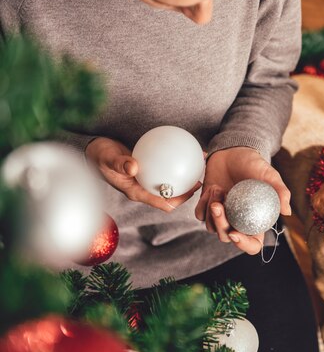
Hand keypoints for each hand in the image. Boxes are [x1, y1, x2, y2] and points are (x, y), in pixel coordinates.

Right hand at [85, 137, 200, 211]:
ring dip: (184, 177)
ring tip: (198, 166)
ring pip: (169, 182)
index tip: (192, 191)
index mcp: (136, 192)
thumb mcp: (108, 158)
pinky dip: (175, 161)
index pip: (162, 202)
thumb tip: (134, 168)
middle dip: (186, 191)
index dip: (179, 200)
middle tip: (200, 180)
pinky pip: (164, 168)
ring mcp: (146, 180)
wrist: (94, 150)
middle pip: (170, 195)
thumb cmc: (100, 155)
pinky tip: (185, 149)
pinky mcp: (147, 170)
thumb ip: (120, 164)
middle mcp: (144, 188)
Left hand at [195, 147, 290, 253]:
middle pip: (227, 237)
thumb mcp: (270, 175)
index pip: (252, 244)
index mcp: (255, 221)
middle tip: (218, 205)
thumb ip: (281, 192)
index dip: (244, 245)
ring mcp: (222, 215)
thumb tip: (287, 212)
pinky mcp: (207, 206)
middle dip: (221, 224)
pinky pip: (200, 214)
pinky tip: (212, 188)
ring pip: (212, 228)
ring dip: (211, 211)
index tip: (235, 234)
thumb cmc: (255, 164)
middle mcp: (238, 222)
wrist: (234, 151)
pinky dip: (203, 203)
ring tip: (219, 188)